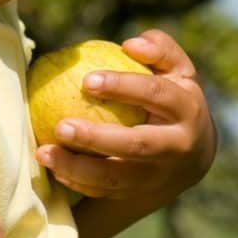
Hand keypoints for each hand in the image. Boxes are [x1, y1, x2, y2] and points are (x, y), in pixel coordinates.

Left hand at [33, 30, 217, 203]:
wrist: (193, 155)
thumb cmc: (175, 99)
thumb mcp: (179, 71)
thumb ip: (159, 49)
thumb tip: (130, 44)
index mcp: (188, 110)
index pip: (156, 94)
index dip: (124, 86)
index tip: (87, 80)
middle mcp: (177, 147)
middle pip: (136, 145)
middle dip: (97, 138)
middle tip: (60, 126)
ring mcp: (157, 175)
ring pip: (116, 177)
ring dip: (77, 168)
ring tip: (44, 152)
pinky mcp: (139, 193)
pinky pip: (104, 191)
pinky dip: (77, 182)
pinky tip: (52, 166)